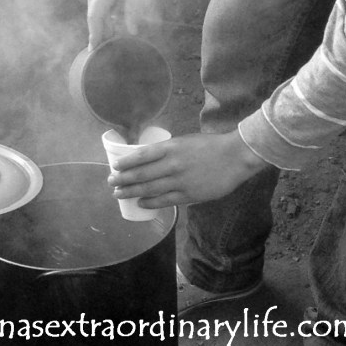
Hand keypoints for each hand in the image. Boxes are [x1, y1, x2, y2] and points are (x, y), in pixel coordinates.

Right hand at [85, 0, 157, 48]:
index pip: (95, 19)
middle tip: (106, 49)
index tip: (93, 51)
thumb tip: (132, 31)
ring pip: (96, 10)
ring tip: (112, 37)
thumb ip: (134, 10)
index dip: (94, 36)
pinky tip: (114, 20)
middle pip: (94, 17)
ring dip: (104, 23)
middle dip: (100, 32)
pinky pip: (99, 3)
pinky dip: (105, 13)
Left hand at [108, 131, 270, 206]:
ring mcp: (180, 181)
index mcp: (171, 147)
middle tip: (111, 182)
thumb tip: (148, 158)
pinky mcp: (189, 195)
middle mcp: (172, 164)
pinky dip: (150, 202)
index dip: (126, 162)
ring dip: (131, 192)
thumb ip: (168, 150)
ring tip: (118, 194)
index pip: (142, 155)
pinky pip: (165, 200)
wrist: (235, 157)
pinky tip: (141, 203)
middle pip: (141, 174)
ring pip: (150, 188)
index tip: (115, 167)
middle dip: (123, 179)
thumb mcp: (185, 141)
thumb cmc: (210, 146)